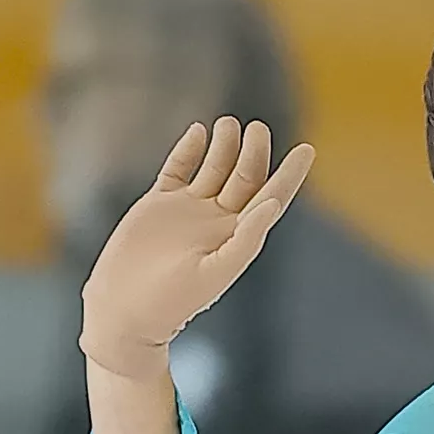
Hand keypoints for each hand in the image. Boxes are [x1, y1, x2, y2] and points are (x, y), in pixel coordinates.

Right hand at [78, 116, 315, 373]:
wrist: (126, 309)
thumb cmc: (172, 300)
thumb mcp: (214, 272)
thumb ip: (246, 239)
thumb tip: (272, 203)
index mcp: (238, 237)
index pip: (271, 198)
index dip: (290, 175)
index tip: (307, 149)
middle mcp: (218, 221)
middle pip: (244, 176)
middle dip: (254, 152)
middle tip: (258, 129)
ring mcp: (189, 210)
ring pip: (215, 167)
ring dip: (225, 146)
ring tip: (230, 124)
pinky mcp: (159, 205)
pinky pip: (179, 169)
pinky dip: (189, 150)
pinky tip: (198, 131)